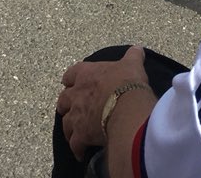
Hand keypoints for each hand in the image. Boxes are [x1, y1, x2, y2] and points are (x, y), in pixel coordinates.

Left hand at [57, 46, 150, 160]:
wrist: (125, 106)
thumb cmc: (126, 81)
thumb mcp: (131, 64)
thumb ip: (132, 56)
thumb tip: (137, 49)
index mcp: (86, 74)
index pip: (70, 74)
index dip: (71, 79)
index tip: (72, 82)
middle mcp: (77, 94)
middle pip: (63, 99)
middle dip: (66, 104)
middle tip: (73, 107)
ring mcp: (76, 115)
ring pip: (65, 122)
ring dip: (69, 126)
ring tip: (75, 131)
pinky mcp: (80, 134)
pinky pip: (74, 143)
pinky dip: (77, 148)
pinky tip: (81, 151)